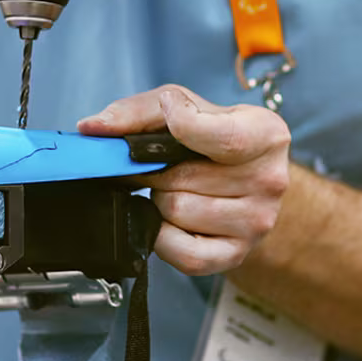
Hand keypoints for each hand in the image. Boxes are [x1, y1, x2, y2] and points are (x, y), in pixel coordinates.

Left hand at [78, 85, 290, 274]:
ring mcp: (256, 223)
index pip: (218, 135)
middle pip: (181, 178)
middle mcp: (269, 181)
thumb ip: (138, 111)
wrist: (247, 177)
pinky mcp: (236, 255)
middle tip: (159, 164)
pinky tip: (172, 218)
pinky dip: (163, 235)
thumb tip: (92, 128)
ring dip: (161, 199)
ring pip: (175, 212)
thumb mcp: (185, 105)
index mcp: (266, 135)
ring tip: (175, 187)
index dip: (180, 125)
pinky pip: (182, 253)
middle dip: (157, 170)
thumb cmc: (214, 135)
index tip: (167, 114)